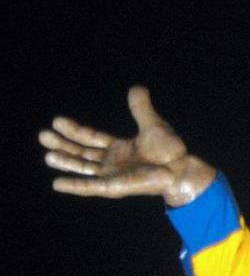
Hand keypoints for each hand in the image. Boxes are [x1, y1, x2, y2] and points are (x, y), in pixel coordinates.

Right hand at [40, 86, 215, 206]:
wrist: (181, 168)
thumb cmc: (170, 150)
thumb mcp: (152, 124)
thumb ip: (141, 108)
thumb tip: (137, 88)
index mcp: (119, 149)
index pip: (91, 138)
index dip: (74, 130)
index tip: (56, 121)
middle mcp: (113, 163)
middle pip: (82, 153)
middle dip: (63, 145)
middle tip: (42, 136)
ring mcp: (112, 176)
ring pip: (83, 168)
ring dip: (66, 162)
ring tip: (47, 155)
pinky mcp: (114, 187)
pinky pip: (90, 187)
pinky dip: (74, 185)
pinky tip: (57, 183)